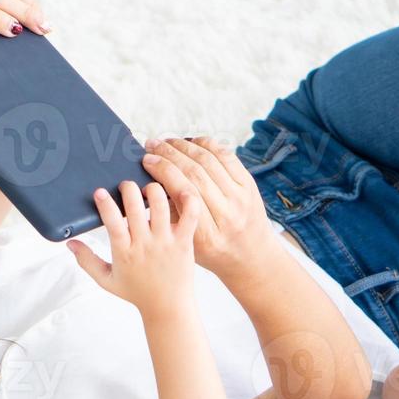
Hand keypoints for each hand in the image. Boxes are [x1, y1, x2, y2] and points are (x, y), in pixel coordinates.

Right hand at [68, 181, 199, 318]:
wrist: (167, 307)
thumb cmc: (137, 292)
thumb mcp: (106, 280)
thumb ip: (86, 261)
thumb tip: (70, 243)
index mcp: (124, 252)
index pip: (112, 222)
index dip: (105, 204)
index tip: (100, 192)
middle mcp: (144, 245)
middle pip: (134, 207)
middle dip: (128, 188)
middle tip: (126, 187)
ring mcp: (165, 242)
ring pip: (160, 203)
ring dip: (152, 189)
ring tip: (148, 190)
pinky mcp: (184, 241)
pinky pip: (189, 214)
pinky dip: (185, 198)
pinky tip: (178, 190)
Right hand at [139, 136, 275, 281]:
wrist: (250, 256)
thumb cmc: (214, 252)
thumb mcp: (187, 244)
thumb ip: (171, 215)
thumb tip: (152, 181)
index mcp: (207, 234)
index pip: (182, 191)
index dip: (163, 170)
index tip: (147, 160)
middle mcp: (227, 214)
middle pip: (194, 172)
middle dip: (169, 154)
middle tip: (152, 145)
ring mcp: (241, 198)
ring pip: (209, 161)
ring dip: (184, 146)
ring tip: (167, 142)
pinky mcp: (249, 185)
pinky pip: (227, 156)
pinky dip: (207, 145)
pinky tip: (191, 142)